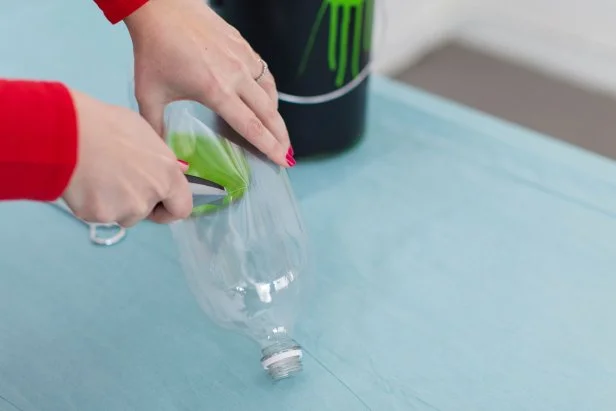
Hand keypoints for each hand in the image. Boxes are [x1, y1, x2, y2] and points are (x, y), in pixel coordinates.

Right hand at [62, 89, 192, 226]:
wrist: (68, 132)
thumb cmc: (107, 125)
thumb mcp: (144, 134)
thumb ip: (160, 159)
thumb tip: (174, 170)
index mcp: (167, 176)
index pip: (182, 208)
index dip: (170, 208)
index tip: (159, 204)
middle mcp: (150, 197)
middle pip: (147, 212)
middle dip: (136, 202)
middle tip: (118, 180)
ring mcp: (125, 210)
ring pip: (122, 215)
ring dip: (114, 203)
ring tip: (98, 176)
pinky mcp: (99, 216)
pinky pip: (99, 215)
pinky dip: (93, 203)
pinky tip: (84, 182)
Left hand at [124, 0, 293, 166]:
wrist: (161, 8)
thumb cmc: (154, 50)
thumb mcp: (149, 93)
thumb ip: (156, 127)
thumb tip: (164, 155)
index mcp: (216, 91)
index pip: (251, 126)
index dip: (269, 147)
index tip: (282, 161)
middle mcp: (236, 75)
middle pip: (268, 113)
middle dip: (281, 137)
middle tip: (288, 155)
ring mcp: (243, 58)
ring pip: (270, 93)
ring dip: (277, 116)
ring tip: (278, 132)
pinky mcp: (243, 45)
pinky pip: (264, 74)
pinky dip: (269, 92)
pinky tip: (266, 101)